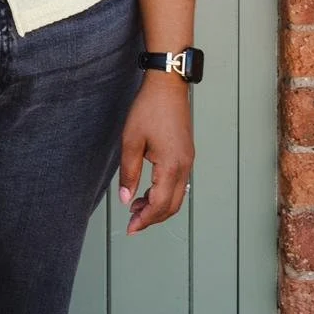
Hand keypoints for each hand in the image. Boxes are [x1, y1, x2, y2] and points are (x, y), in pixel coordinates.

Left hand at [117, 74, 193, 234]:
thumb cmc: (149, 108)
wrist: (168, 84)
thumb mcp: (131, 141)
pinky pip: (179, 182)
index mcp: (171, 166)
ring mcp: (188, 160)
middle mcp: (185, 166)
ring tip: (137, 206)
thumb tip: (126, 198)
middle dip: (152, 217)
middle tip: (133, 222)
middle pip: (172, 206)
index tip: (130, 228)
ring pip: (177, 195)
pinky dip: (165, 192)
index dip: (145, 220)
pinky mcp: (187, 153)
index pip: (160, 205)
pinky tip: (149, 189)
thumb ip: (129, 172)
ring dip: (159, 205)